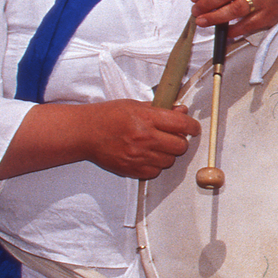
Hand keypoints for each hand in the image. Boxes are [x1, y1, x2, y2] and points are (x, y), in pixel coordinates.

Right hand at [78, 100, 199, 179]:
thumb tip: (183, 111)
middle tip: (173, 137)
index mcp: (146, 118)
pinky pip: (155, 172)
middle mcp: (144, 138)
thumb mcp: (135, 105)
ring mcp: (138, 156)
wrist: (84, 133)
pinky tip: (147, 156)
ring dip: (168, 154)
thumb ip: (160, 109)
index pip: (182, 125)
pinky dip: (155, 165)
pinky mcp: (131, 169)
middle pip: (180, 146)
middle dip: (180, 141)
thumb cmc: (108, 116)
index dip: (192, 127)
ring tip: (156, 146)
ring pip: (170, 161)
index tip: (193, 128)